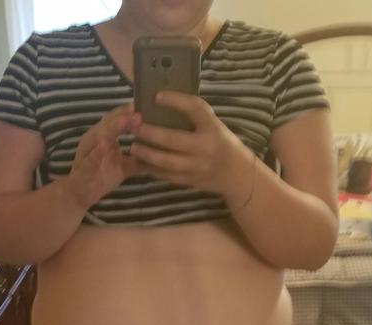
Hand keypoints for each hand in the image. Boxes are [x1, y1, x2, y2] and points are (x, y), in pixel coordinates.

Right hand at [68, 103, 145, 210]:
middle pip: (108, 123)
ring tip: (125, 121)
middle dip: (123, 116)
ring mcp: (88, 152)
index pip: (116, 119)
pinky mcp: (84, 166)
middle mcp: (95, 139)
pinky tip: (105, 144)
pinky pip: (91, 157)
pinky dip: (98, 151)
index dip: (128, 112)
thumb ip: (139, 160)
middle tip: (138, 111)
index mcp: (104, 136)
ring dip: (113, 128)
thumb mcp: (124, 167)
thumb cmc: (101, 176)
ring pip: (99, 136)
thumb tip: (159, 156)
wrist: (81, 195)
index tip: (143, 105)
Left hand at [128, 91, 244, 193]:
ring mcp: (197, 167)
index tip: (157, 96)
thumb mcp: (214, 126)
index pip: (195, 109)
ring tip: (133, 147)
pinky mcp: (190, 180)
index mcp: (213, 128)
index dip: (175, 101)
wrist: (237, 174)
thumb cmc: (222, 144)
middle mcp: (205, 148)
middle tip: (134, 126)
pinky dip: (152, 168)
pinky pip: (167, 175)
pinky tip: (141, 161)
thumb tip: (163, 102)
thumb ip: (195, 117)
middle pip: (172, 139)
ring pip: (166, 161)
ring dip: (146, 154)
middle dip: (149, 132)